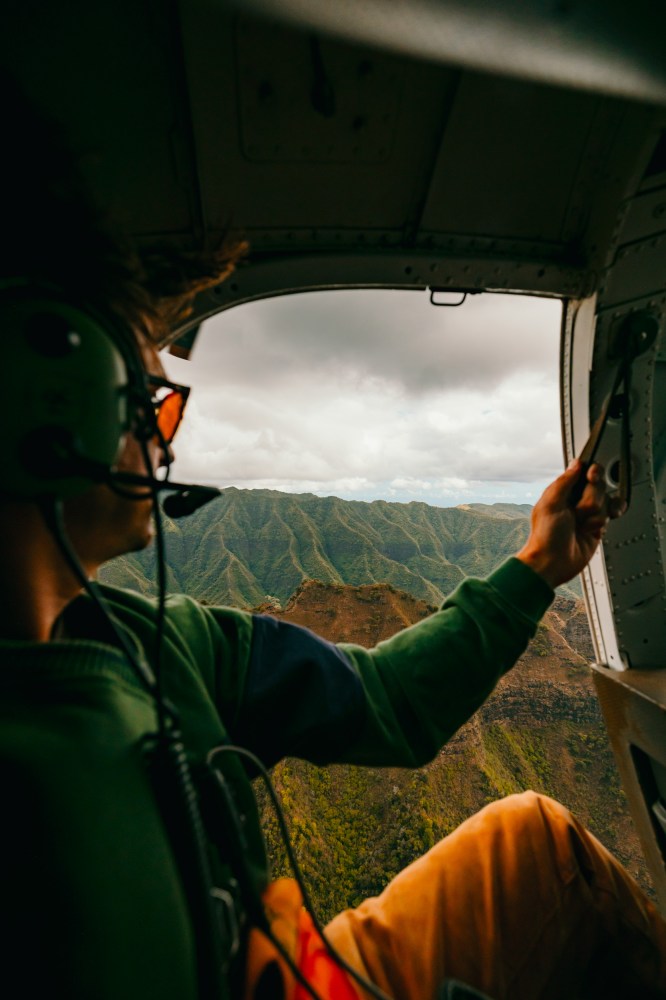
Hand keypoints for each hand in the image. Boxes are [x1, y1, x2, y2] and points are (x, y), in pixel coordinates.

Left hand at [515, 460, 624, 588]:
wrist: (552, 563)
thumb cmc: (545, 536)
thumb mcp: (550, 504)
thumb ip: (564, 482)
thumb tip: (576, 464)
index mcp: (562, 491)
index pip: (583, 472)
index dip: (591, 472)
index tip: (592, 476)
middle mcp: (575, 500)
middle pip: (598, 487)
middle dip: (591, 500)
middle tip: (578, 514)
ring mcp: (587, 513)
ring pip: (605, 501)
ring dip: (596, 514)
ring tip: (583, 526)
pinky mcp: (597, 525)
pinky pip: (612, 511)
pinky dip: (614, 512)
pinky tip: (610, 515)